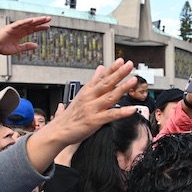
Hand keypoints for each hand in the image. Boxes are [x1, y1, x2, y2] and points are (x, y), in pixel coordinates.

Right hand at [0, 16, 51, 54]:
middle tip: (49, 18)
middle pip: (32, 24)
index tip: (48, 26)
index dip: (40, 27)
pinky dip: (25, 22)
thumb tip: (36, 45)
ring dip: (35, 20)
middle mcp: (19, 29)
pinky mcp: (10, 28)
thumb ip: (26, 46)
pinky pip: (19, 24)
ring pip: (27, 22)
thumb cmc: (3, 47)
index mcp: (21, 33)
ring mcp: (15, 28)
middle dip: (40, 21)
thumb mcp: (18, 49)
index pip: (33, 29)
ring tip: (44, 18)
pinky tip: (32, 20)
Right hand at [26, 58, 137, 172]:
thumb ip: (94, 81)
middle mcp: (90, 97)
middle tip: (129, 65)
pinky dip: (122, 112)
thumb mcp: (82, 94)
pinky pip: (111, 115)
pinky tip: (131, 109)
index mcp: (87, 91)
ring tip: (133, 81)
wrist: (59, 131)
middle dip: (119, 73)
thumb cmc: (71, 115)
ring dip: (122, 88)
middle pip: (106, 83)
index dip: (112, 68)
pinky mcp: (95, 120)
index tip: (121, 61)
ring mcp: (92, 108)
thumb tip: (101, 68)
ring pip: (110, 96)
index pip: (101, 77)